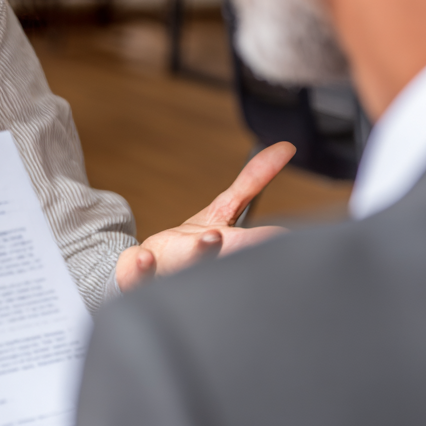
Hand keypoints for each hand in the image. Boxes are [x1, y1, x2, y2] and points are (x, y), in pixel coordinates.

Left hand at [115, 141, 295, 291]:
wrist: (155, 273)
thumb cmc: (195, 244)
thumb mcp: (223, 210)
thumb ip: (251, 182)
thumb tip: (285, 148)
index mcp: (229, 249)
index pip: (252, 244)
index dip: (267, 240)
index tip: (282, 234)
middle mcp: (203, 264)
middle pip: (220, 257)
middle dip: (233, 246)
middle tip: (240, 235)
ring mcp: (172, 271)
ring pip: (185, 267)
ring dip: (198, 253)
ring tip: (211, 238)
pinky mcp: (143, 277)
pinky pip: (140, 277)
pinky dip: (142, 268)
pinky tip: (145, 257)